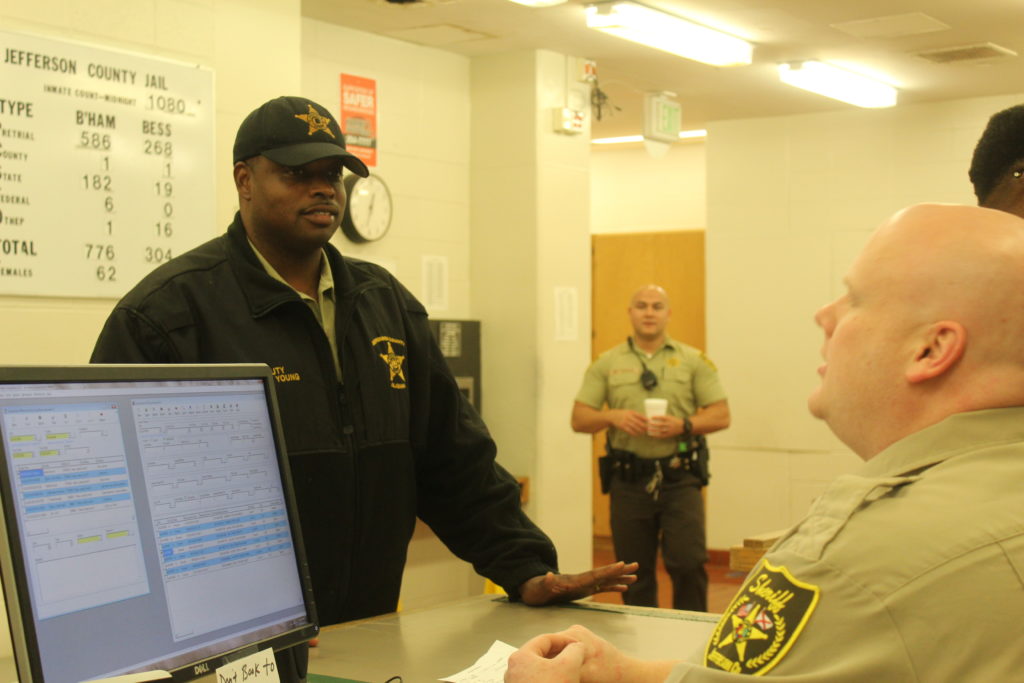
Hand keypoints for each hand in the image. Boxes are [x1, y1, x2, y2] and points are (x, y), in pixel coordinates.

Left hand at [504, 632, 583, 681]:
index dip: (564, 640)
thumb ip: (575, 650)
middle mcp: (514, 670)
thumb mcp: (569, 665)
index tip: (578, 645)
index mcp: (521, 656)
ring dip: (556, 669)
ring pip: (540, 671)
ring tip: (571, 672)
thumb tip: (577, 647)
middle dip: (560, 655)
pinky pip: (538, 682)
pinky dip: (551, 680)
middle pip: (541, 655)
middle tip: (575, 657)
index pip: (545, 639)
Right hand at [507, 626, 665, 682]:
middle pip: (550, 647)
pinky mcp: (582, 648)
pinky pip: (565, 656)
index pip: (545, 642)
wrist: (629, 675)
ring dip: (553, 664)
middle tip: (537, 674)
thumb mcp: (582, 673)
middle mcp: (574, 632)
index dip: (535, 656)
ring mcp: (579, 639)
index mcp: (573, 634)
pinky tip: (561, 675)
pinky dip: (562, 665)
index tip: (527, 667)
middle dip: (544, 660)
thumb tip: (543, 673)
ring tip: (548, 675)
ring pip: (557, 653)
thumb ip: (562, 668)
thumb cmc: (610, 673)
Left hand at [518, 561, 638, 604]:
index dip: (608, 570)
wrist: (533, 590)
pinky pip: (601, 588)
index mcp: (574, 580)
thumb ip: (546, 582)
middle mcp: (581, 581)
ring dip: (620, 578)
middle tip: (636, 565)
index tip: (621, 564)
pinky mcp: (582, 590)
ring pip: (606, 581)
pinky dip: (613, 587)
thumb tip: (550, 575)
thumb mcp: (539, 587)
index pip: (594, 575)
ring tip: (635, 576)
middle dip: (620, 570)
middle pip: (604, 574)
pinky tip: (624, 588)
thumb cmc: (535, 590)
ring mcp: (583, 585)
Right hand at [610, 409, 646, 435]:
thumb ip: (636, 414)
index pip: (639, 415)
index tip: (649, 421)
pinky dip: (634, 433)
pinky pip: (629, 431)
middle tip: (647, 429)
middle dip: (643, 426)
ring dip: (639, 430)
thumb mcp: (629, 412)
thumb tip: (645, 418)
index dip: (645, 418)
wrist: (613, 416)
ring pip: (634, 427)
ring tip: (643, 432)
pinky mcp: (623, 426)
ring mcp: (625, 422)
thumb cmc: (623, 414)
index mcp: (631, 413)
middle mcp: (628, 417)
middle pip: (638, 422)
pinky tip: (637, 435)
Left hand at [647, 414, 681, 438]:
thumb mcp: (670, 417)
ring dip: (654, 430)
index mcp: (669, 419)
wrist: (682, 426)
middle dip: (654, 424)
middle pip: (660, 425)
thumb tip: (654, 417)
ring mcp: (669, 430)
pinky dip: (657, 435)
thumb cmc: (674, 420)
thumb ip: (663, 417)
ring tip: (649, 430)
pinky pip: (662, 435)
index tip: (651, 417)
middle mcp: (669, 425)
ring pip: (660, 431)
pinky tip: (653, 435)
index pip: (662, 417)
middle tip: (648, 424)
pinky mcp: (669, 434)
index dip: (656, 417)